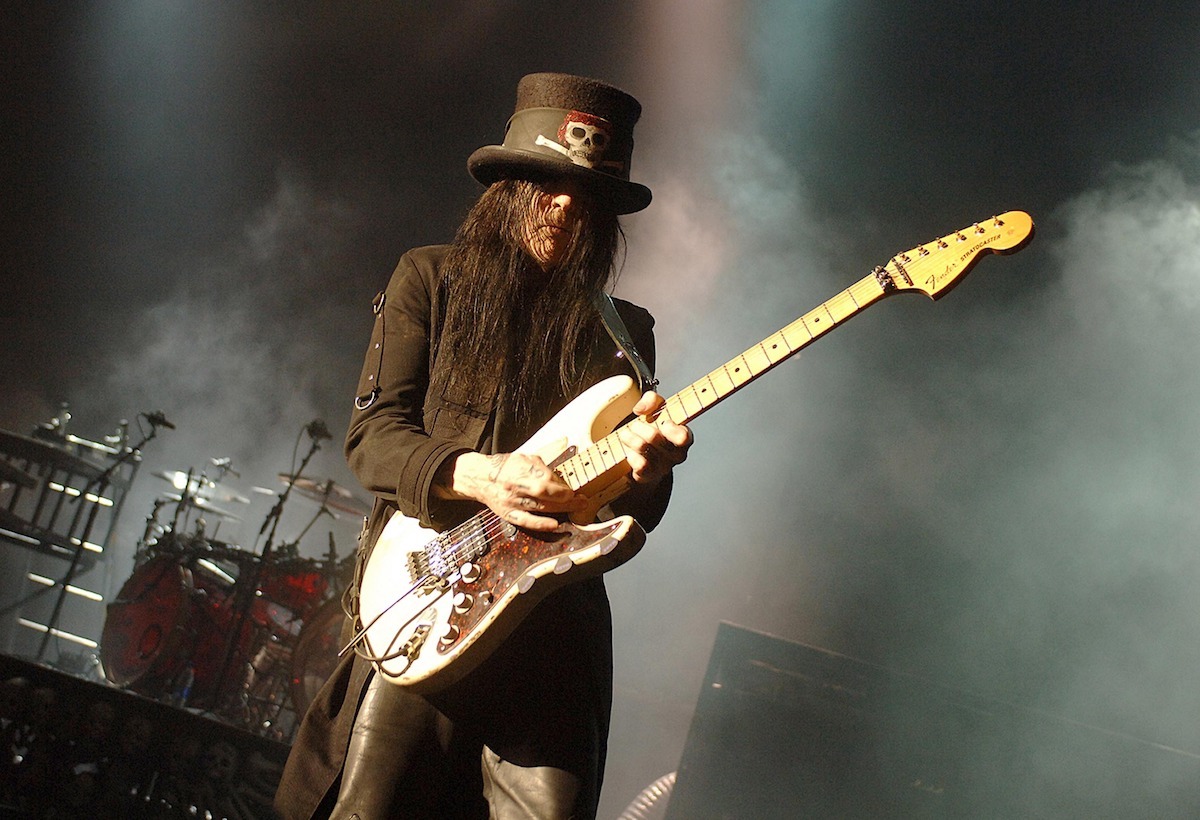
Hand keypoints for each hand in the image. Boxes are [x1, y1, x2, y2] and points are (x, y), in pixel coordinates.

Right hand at [437, 451, 585, 531]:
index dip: (562, 486)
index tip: (572, 488)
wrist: (480, 478)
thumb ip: (545, 457)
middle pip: (545, 495)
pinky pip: (526, 521)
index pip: (545, 479)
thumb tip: (566, 450)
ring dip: (561, 510)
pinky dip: (541, 524)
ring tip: (576, 508)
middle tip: (582, 501)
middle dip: (567, 499)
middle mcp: (515, 485)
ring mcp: (511, 501)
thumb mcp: (525, 456)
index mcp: (519, 468)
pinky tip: (555, 525)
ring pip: (539, 508)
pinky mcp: (508, 514)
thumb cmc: (506, 467)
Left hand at [617, 391, 692, 484]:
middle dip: (639, 426)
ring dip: (629, 437)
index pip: (684, 437)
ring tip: (626, 434)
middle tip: (635, 424)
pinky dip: (629, 454)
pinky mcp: (649, 477)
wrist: (644, 454)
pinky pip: (637, 464)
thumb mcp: (656, 409)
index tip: (663, 422)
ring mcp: (663, 467)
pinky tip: (629, 451)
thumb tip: (641, 409)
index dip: (672, 430)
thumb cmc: (654, 428)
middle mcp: (676, 454)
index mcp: (683, 436)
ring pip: (642, 447)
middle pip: (654, 437)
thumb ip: (652, 400)